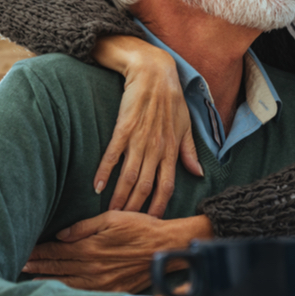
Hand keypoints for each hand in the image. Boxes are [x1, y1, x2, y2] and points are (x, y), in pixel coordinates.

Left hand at [23, 212, 211, 291]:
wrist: (166, 247)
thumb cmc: (140, 228)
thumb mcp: (112, 218)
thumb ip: (84, 227)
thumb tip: (61, 235)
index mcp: (90, 247)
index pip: (56, 251)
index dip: (38, 252)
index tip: (24, 251)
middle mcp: (93, 267)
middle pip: (57, 268)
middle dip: (37, 266)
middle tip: (19, 265)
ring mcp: (102, 282)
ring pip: (67, 284)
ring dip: (47, 282)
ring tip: (30, 281)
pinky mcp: (112, 291)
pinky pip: (84, 294)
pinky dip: (68, 293)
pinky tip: (57, 293)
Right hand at [91, 36, 202, 216]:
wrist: (153, 70)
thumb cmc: (171, 97)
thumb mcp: (186, 125)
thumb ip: (189, 151)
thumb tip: (197, 174)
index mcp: (172, 149)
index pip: (167, 185)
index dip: (160, 206)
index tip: (152, 222)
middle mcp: (157, 147)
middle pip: (146, 186)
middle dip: (136, 208)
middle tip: (125, 225)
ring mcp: (140, 138)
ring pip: (129, 176)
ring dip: (119, 197)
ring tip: (110, 214)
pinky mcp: (124, 127)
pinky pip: (113, 154)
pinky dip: (104, 172)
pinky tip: (97, 187)